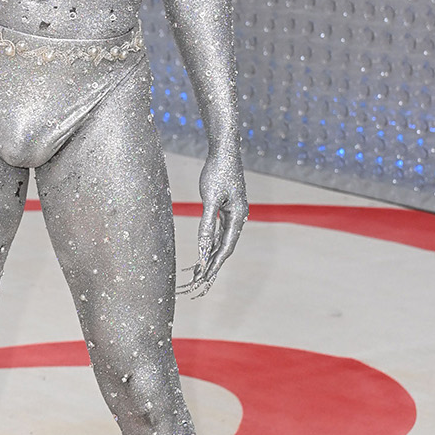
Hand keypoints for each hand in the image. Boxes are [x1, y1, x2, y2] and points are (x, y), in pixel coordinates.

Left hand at [181, 148, 247, 297]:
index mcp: (238, 217)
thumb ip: (207, 224)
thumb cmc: (217, 171)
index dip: (213, 265)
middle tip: (198, 283)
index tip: (204, 280)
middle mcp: (238, 218)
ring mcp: (233, 214)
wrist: (223, 150)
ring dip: (208, 256)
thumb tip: (202, 246)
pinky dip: (208, 242)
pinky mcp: (226, 208)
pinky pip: (217, 230)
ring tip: (196, 273)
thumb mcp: (210, 198)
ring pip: (220, 240)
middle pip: (224, 248)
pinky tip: (201, 251)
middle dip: (211, 266)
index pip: (225, 248)